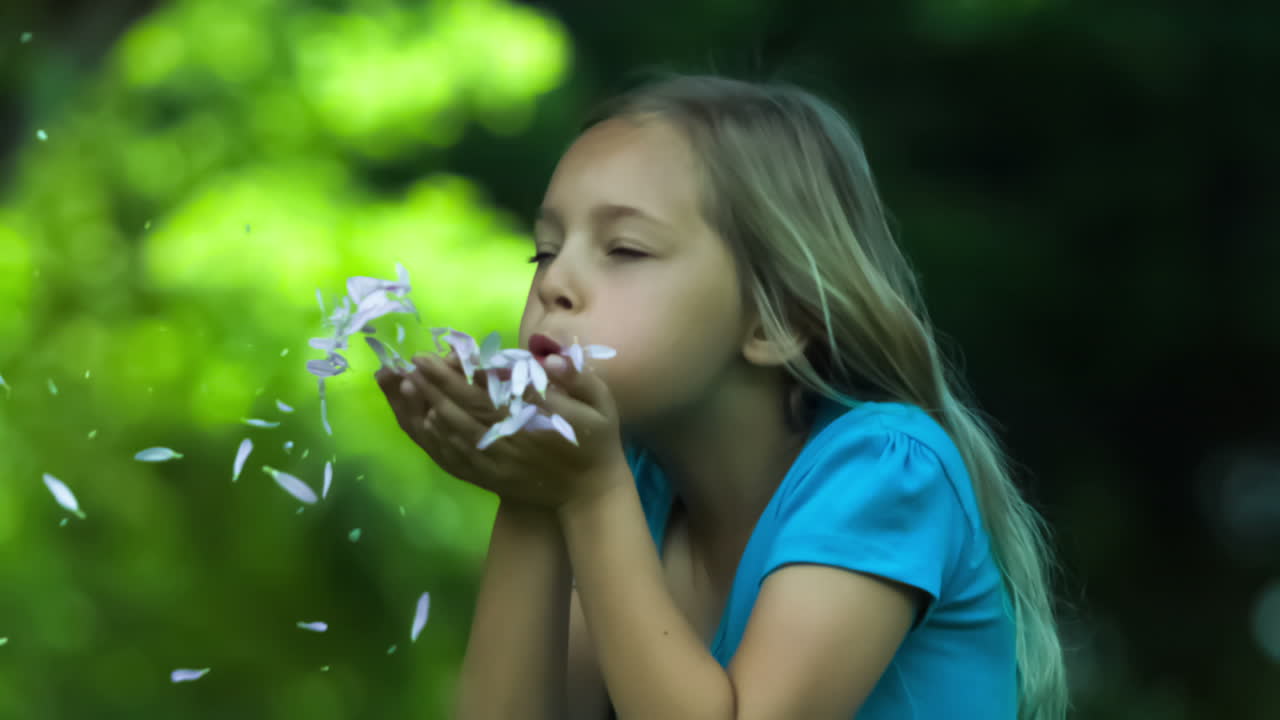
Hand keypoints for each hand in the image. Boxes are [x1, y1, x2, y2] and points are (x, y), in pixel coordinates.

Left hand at [381, 351, 627, 509]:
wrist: (590, 494)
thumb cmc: (597, 443)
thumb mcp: (601, 403)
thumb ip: (577, 378)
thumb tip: (550, 358)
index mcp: (535, 417)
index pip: (491, 390)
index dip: (462, 373)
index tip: (441, 352)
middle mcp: (511, 438)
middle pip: (465, 408)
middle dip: (436, 384)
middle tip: (413, 361)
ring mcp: (498, 461)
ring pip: (456, 432)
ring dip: (429, 407)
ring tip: (408, 385)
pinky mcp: (491, 477)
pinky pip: (458, 458)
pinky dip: (439, 440)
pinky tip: (426, 422)